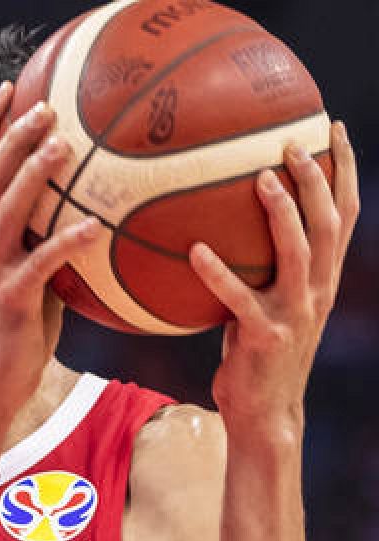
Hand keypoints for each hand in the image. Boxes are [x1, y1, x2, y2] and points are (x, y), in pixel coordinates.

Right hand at [0, 84, 98, 472]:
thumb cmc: (13, 332)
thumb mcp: (24, 277)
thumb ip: (42, 243)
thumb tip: (89, 211)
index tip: (6, 90)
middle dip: (12, 137)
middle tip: (44, 106)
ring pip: (7, 211)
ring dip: (33, 175)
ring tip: (61, 145)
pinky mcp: (11, 301)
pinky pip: (40, 265)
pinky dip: (65, 242)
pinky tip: (92, 225)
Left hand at [193, 122, 359, 429]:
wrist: (265, 413)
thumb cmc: (254, 354)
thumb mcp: (263, 304)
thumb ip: (255, 269)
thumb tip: (214, 225)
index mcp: (323, 278)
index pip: (344, 212)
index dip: (343, 169)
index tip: (332, 127)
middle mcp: (319, 290)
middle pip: (329, 223)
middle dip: (317, 178)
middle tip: (292, 141)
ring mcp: (296, 313)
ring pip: (299, 252)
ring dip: (281, 213)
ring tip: (260, 178)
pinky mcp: (265, 337)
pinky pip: (240, 299)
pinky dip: (218, 273)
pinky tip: (195, 250)